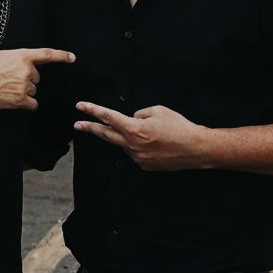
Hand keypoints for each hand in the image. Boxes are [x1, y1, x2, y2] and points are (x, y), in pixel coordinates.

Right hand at [0, 47, 74, 110]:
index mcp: (22, 55)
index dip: (62, 56)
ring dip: (24, 91)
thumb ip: (18, 59)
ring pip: (33, 90)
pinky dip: (26, 104)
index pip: (47, 54)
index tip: (72, 58)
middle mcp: (27, 70)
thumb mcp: (2, 56)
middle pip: (36, 78)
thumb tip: (25, 65)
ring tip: (7, 89)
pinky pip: (32, 104)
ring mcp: (25, 86)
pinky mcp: (21, 100)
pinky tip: (14, 100)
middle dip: (26, 79)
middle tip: (9, 79)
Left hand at [73, 102, 206, 169]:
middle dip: (90, 128)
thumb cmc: (179, 126)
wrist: (195, 149)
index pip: (108, 117)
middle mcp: (132, 145)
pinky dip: (138, 145)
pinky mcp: (143, 165)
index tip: (80, 106)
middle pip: (105, 135)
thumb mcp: (158, 110)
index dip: (92, 110)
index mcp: (134, 129)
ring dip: (126, 136)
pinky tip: (154, 143)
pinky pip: (134, 152)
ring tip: (147, 132)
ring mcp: (137, 157)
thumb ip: (138, 113)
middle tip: (77, 124)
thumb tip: (131, 119)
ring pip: (123, 143)